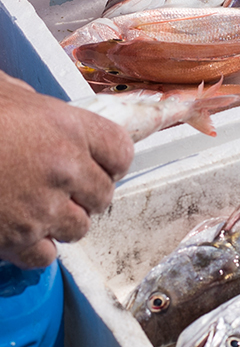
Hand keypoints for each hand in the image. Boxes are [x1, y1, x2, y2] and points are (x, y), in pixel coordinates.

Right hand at [0, 72, 132, 267]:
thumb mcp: (1, 90)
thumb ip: (30, 103)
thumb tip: (37, 109)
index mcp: (65, 127)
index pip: (120, 150)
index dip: (111, 160)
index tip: (101, 164)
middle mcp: (64, 170)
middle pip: (103, 196)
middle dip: (85, 194)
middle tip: (61, 188)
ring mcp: (42, 209)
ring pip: (78, 229)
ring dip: (61, 222)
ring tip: (35, 208)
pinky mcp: (17, 241)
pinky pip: (46, 256)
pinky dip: (35, 247)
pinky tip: (17, 231)